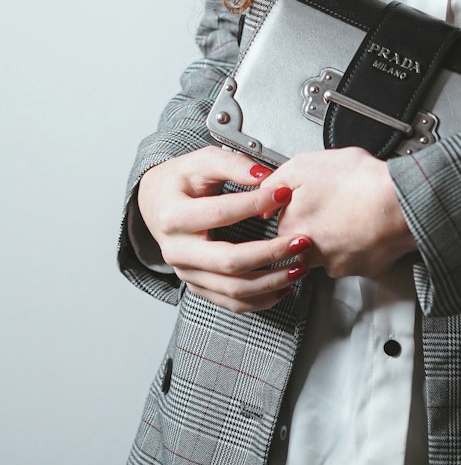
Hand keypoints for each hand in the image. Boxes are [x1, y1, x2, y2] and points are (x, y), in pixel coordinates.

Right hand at [137, 146, 312, 312]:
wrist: (156, 204)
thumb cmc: (181, 181)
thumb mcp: (200, 162)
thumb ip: (232, 164)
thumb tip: (264, 177)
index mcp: (173, 216)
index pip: (220, 213)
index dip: (255, 204)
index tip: (285, 193)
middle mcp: (177, 251)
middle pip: (228, 261)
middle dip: (270, 253)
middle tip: (301, 241)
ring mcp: (187, 273)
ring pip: (232, 289)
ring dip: (271, 281)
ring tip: (299, 266)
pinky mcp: (198, 286)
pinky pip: (231, 302)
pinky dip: (260, 299)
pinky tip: (283, 286)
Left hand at [271, 148, 416, 279]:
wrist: (400, 202)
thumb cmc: (359, 181)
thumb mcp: (305, 164)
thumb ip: (277, 180)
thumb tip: (264, 192)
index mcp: (291, 225)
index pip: (281, 221)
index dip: (296, 205)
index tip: (310, 199)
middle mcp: (308, 252)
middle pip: (302, 240)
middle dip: (315, 224)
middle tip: (334, 204)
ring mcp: (336, 264)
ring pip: (327, 252)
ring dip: (336, 236)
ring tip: (353, 213)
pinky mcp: (361, 269)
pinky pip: (354, 258)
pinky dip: (359, 244)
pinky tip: (367, 225)